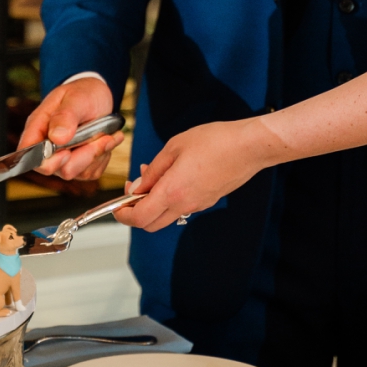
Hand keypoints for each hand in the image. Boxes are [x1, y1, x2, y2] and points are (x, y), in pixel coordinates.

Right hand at [18, 75, 123, 185]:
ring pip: (80, 172)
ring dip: (98, 154)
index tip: (67, 151)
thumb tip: (57, 138)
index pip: (30, 156)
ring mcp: (64, 159)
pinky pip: (92, 172)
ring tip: (105, 134)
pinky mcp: (80, 165)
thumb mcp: (76, 98)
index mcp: (38, 129)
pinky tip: (106, 140)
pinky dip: (104, 157)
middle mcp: (48, 148)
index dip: (47, 161)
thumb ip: (65, 116)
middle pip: (59, 170)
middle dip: (84, 155)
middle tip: (100, 137)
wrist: (97, 98)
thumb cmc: (82, 93)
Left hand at [114, 118, 280, 231]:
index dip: (123, 215)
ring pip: (166, 216)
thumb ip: (153, 170)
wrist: (249, 147)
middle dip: (135, 213)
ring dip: (153, 204)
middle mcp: (185, 205)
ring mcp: (198, 205)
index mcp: (172, 192)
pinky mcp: (208, 201)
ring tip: (153, 177)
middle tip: (132, 191)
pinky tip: (171, 176)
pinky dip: (169, 199)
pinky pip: (181, 208)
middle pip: (150, 224)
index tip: (116, 206)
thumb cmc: (215, 141)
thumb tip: (138, 186)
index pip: (139, 218)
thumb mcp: (174, 148)